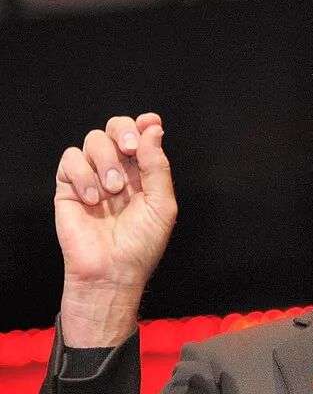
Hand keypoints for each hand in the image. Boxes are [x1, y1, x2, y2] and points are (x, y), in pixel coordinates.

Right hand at [56, 113, 176, 344]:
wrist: (112, 271)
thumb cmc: (141, 245)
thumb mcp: (162, 205)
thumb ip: (157, 166)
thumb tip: (153, 129)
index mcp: (143, 175)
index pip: (141, 137)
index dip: (144, 125)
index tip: (149, 123)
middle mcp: (118, 172)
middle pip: (114, 129)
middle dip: (123, 132)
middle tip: (129, 150)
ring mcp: (92, 177)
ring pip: (93, 140)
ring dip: (106, 161)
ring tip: (113, 191)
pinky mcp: (68, 186)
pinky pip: (71, 159)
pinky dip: (83, 175)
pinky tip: (92, 200)